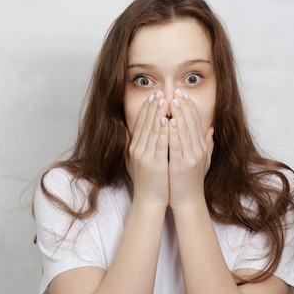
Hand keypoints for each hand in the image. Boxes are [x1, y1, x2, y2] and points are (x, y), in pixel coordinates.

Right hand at [126, 91, 169, 206]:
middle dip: (153, 107)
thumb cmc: (145, 182)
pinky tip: (168, 120)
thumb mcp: (132, 162)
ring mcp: (146, 157)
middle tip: (160, 92)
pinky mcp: (156, 164)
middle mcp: (138, 150)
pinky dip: (164, 131)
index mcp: (134, 149)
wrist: (149, 200)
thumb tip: (126, 130)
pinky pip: (161, 144)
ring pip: (153, 131)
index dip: (146, 109)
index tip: (153, 96)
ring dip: (159, 114)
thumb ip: (129, 146)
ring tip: (165, 100)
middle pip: (146, 124)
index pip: (140, 124)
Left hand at [167, 89, 213, 209]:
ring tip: (172, 101)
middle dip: (184, 106)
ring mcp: (191, 158)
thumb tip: (211, 128)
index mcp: (202, 147)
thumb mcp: (203, 160)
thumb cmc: (191, 181)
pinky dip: (173, 133)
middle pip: (192, 123)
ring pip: (185, 131)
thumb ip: (207, 144)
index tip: (183, 94)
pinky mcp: (181, 165)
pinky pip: (177, 146)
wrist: (188, 201)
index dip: (190, 107)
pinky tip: (169, 122)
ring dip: (179, 115)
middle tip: (177, 91)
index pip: (197, 122)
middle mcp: (199, 150)